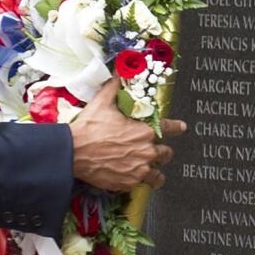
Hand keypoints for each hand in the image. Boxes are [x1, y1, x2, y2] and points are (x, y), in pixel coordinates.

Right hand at [70, 78, 186, 192]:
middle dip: (163, 152)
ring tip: (154, 173)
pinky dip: (140, 181)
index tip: (182, 128)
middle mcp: (146, 151)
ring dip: (156, 172)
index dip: (176, 127)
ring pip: (158, 174)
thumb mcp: (103, 102)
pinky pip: (142, 184)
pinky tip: (135, 178)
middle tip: (158, 152)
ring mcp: (139, 169)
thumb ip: (115, 86)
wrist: (73, 152)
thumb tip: (120, 71)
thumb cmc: (89, 127)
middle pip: (166, 153)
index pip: (169, 128)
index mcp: (145, 131)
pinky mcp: (129, 183)